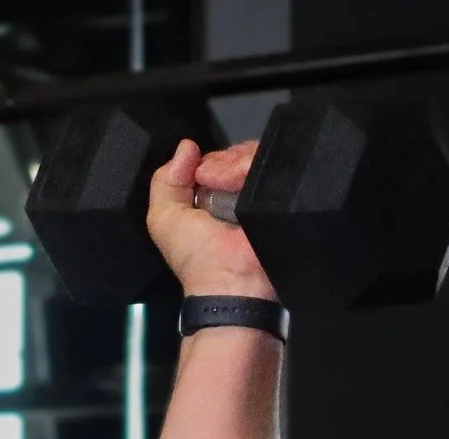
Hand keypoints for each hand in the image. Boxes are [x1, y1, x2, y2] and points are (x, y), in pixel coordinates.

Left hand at [147, 140, 276, 302]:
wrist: (233, 281)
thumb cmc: (197, 257)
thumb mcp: (164, 220)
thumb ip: (165, 181)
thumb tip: (187, 147)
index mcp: (216, 199)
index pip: (217, 160)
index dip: (208, 160)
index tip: (200, 172)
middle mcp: (243, 195)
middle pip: (238, 154)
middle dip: (223, 160)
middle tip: (213, 180)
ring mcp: (265, 194)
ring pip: (255, 155)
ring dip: (235, 163)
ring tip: (229, 185)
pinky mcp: (283, 194)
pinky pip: (271, 163)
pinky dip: (251, 165)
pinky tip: (242, 180)